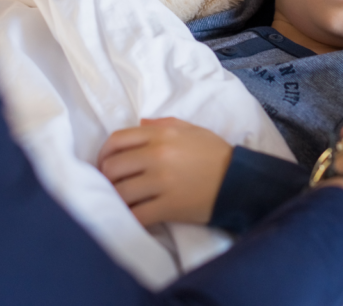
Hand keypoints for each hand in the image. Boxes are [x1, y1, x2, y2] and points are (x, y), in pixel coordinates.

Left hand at [96, 117, 232, 226]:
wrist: (239, 180)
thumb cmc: (214, 153)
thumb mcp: (191, 129)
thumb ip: (162, 124)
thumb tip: (139, 123)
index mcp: (161, 134)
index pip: (117, 140)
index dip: (104, 153)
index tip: (104, 164)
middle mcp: (158, 155)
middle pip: (113, 166)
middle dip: (106, 178)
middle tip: (110, 185)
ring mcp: (162, 182)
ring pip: (121, 192)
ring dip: (115, 199)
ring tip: (119, 202)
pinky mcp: (169, 206)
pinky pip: (137, 215)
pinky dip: (129, 218)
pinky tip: (131, 217)